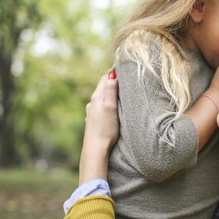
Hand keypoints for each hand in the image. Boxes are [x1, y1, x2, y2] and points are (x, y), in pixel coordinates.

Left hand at [79, 70, 118, 184]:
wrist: (95, 149)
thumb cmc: (105, 129)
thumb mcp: (110, 107)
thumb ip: (111, 91)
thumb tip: (112, 74)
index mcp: (96, 97)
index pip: (105, 78)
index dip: (114, 72)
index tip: (124, 68)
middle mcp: (92, 103)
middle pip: (103, 87)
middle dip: (113, 81)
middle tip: (125, 77)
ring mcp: (92, 112)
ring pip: (102, 97)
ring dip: (111, 93)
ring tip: (121, 91)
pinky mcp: (94, 120)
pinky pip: (102, 106)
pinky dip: (108, 103)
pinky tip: (113, 108)